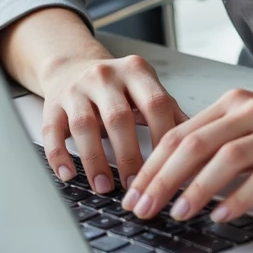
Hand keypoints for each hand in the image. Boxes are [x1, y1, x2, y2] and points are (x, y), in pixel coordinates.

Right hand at [41, 52, 187, 193]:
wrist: (72, 64)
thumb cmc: (117, 85)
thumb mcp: (147, 88)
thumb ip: (170, 113)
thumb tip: (201, 144)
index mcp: (135, 71)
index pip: (155, 104)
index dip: (163, 137)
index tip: (170, 168)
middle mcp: (105, 76)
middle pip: (119, 118)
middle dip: (129, 156)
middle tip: (137, 187)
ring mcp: (76, 89)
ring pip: (84, 126)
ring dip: (95, 160)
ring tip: (105, 188)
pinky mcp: (52, 104)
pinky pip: (53, 131)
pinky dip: (58, 156)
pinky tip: (68, 175)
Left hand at [121, 87, 252, 222]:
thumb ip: (223, 144)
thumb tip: (177, 178)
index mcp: (236, 103)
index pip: (181, 133)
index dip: (152, 164)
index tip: (132, 193)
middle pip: (194, 144)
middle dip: (161, 179)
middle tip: (141, 208)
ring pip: (224, 158)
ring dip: (194, 188)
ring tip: (176, 214)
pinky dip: (238, 197)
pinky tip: (222, 215)